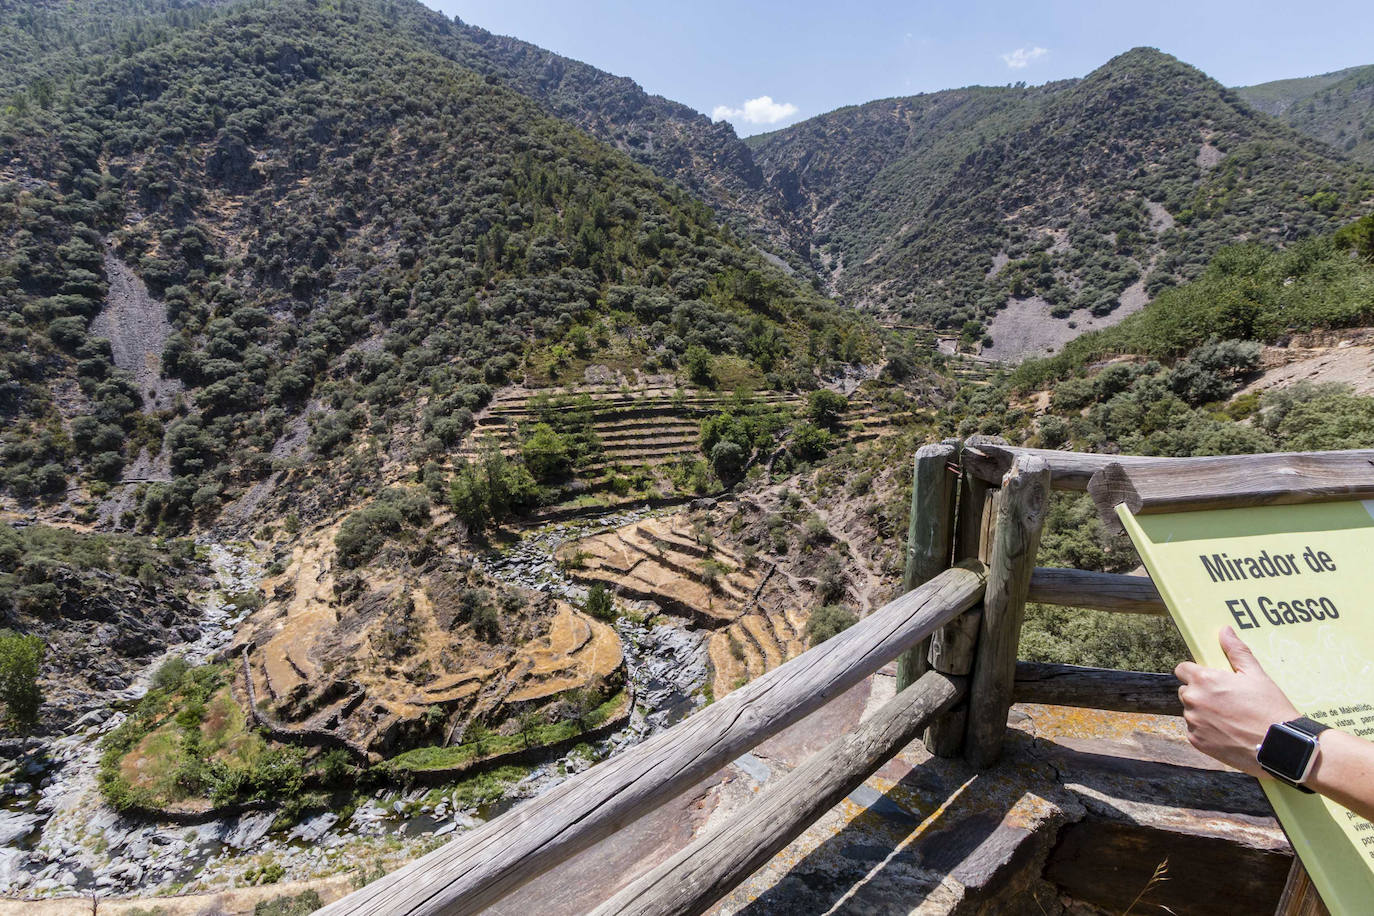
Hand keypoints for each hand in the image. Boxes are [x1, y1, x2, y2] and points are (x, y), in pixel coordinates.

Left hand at [1174, 626, 1299, 776]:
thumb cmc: (1269, 708)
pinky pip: (1195, 731)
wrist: (1278, 746)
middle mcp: (1193, 699)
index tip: (1210, 679)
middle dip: (1201, 693)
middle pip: (1186, 691)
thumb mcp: (1256, 674)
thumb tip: (1225, 631)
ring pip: (1191, 712)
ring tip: (1230, 718)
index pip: (1182, 669)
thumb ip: (1236, 651)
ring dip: (1203, 713)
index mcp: (1204, 680)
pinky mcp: (1197, 742)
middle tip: (1226, 700)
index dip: (1195, 673)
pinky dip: (1207, 732)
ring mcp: (1193, 722)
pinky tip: (1228, 732)